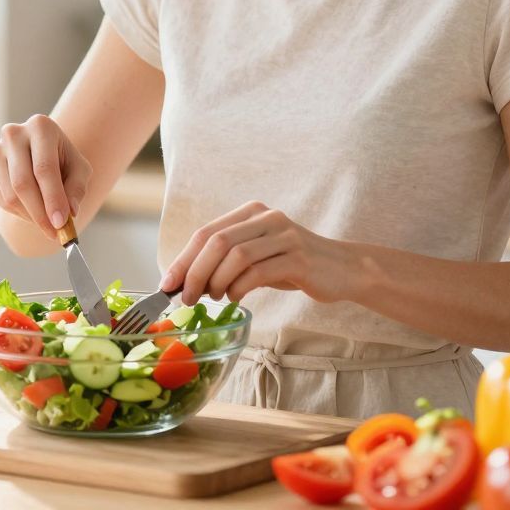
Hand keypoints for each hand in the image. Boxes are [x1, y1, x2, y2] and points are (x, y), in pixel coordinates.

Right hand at [0, 114, 92, 239]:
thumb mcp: (79, 170)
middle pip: (23, 183)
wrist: (39, 155)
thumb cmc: (63, 161)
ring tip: (47, 221)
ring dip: (30, 216)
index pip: (44, 168)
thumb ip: (77, 188)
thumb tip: (69, 212)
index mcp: (40, 126)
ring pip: (10, 195)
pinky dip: (17, 213)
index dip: (53, 198)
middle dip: (40, 213)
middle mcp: (13, 133)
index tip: (61, 223)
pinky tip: (31, 211)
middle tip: (54, 233)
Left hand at [159, 201, 348, 304]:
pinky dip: (239, 288)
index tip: (167, 284)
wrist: (342, 269)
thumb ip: (226, 261)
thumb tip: (184, 281)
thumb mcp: (258, 256)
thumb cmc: (292, 265)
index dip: (183, 259)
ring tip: (214, 298)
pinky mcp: (298, 257)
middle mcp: (266, 217)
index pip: (206, 233)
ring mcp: (284, 235)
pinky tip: (236, 298)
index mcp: (251, 212)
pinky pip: (258, 271)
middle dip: (195, 272)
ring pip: (236, 255)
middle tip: (187, 298)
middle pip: (217, 242)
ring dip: (216, 282)